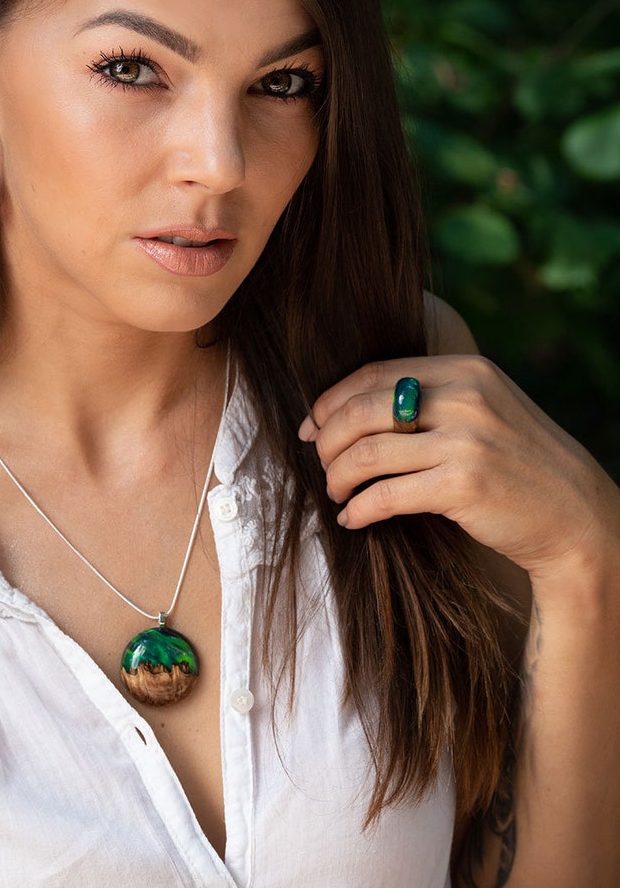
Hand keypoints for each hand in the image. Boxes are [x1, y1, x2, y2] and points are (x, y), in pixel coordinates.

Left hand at [299, 355, 619, 583]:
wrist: (577, 516)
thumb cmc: (520, 464)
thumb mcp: (486, 409)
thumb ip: (432, 397)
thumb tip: (352, 408)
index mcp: (465, 371)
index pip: (374, 374)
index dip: (331, 399)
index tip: (313, 424)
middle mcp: (465, 398)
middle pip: (361, 410)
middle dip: (327, 439)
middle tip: (319, 462)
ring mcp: (466, 441)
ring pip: (367, 453)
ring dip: (337, 476)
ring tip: (336, 491)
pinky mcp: (463, 486)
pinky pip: (387, 495)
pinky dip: (360, 508)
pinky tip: (352, 518)